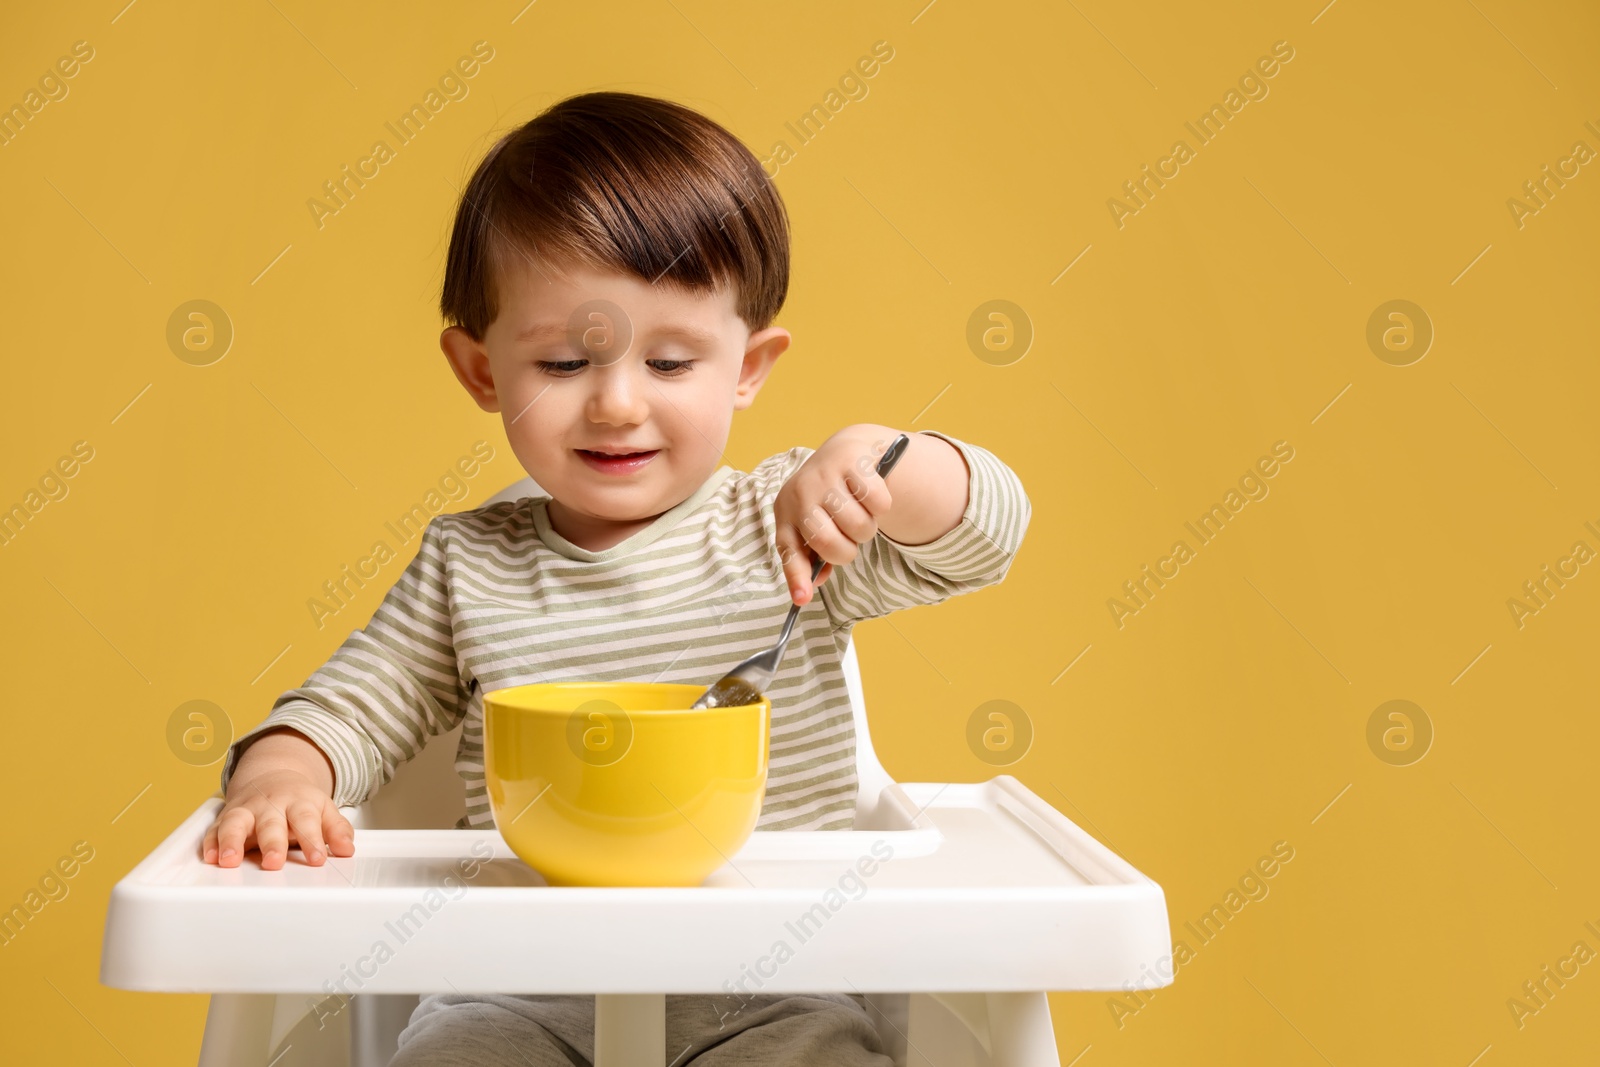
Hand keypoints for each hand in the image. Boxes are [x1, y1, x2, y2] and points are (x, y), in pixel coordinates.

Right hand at [202, 730, 353, 869]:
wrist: (272, 777)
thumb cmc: (299, 802)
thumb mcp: (324, 810)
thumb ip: (336, 830)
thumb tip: (347, 848)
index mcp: (298, 803)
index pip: (306, 820)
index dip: (312, 840)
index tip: (318, 859)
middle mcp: (270, 806)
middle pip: (270, 823)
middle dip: (271, 843)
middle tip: (274, 862)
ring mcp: (246, 811)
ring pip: (236, 823)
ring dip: (231, 841)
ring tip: (230, 860)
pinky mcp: (225, 819)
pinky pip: (214, 829)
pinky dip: (210, 843)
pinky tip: (211, 857)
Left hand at [773, 427, 895, 605]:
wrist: (844, 451)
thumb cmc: (827, 498)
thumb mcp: (814, 522)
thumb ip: (813, 555)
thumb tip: (811, 588)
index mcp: (786, 512)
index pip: (789, 549)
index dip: (796, 576)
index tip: (803, 598)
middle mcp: (800, 492)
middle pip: (827, 542)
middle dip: (847, 551)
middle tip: (850, 540)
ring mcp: (825, 475)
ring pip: (857, 525)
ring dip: (867, 530)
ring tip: (861, 516)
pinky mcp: (852, 461)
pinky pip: (877, 502)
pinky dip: (881, 507)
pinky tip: (871, 497)